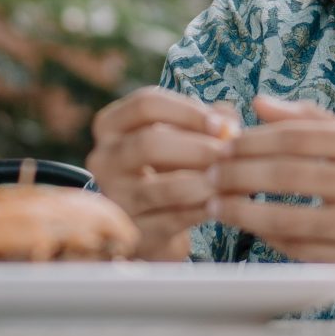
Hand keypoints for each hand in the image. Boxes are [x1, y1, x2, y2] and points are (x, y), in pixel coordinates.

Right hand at [87, 86, 237, 260]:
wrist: (153, 217)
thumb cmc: (170, 161)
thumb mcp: (181, 133)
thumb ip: (207, 119)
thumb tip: (228, 120)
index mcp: (110, 125)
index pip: (146, 104)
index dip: (187, 111)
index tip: (219, 123)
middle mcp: (102, 159)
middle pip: (149, 143)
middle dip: (197, 146)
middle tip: (229, 151)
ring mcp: (116, 198)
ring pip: (165, 187)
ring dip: (205, 180)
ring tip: (231, 176)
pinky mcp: (135, 231)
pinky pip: (176, 218)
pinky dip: (206, 207)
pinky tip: (226, 200)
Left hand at [209, 95, 334, 290]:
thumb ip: (310, 119)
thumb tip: (258, 103)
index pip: (297, 138)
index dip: (253, 140)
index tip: (226, 144)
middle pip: (287, 176)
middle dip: (238, 174)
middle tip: (210, 173)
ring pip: (289, 219)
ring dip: (243, 211)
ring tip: (216, 204)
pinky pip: (301, 251)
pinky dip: (268, 238)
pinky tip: (249, 227)